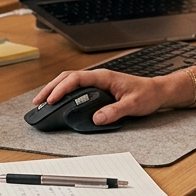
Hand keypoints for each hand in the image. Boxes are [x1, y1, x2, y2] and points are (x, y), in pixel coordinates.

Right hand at [33, 69, 168, 125]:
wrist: (157, 91)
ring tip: (42, 102)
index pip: (76, 79)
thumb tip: (97, 118)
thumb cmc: (147, 95)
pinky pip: (76, 88)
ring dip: (55, 89)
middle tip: (38, 102)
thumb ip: (115, 111)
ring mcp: (97, 82)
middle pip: (67, 78)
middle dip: (51, 88)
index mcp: (104, 77)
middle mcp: (98, 77)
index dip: (61, 89)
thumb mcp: (133, 105)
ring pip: (70, 81)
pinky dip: (64, 92)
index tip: (51, 100)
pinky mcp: (98, 89)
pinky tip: (59, 101)